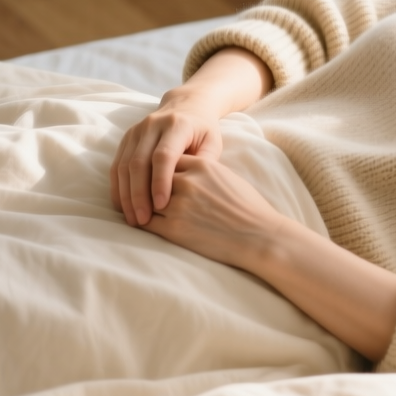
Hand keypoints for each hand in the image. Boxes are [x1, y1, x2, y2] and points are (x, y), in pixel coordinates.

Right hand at [111, 101, 225, 226]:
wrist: (187, 106)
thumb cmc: (203, 131)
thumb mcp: (212, 143)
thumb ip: (205, 163)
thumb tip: (192, 191)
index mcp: (177, 125)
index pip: (164, 155)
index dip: (160, 181)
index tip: (162, 206)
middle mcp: (152, 126)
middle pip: (138, 162)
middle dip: (139, 194)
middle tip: (143, 220)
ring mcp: (135, 132)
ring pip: (124, 166)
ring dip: (126, 195)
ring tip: (133, 219)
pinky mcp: (125, 139)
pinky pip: (116, 166)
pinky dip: (118, 188)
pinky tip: (123, 206)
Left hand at [143, 155, 287, 271]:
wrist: (259, 235)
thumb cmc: (248, 207)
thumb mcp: (227, 177)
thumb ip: (202, 171)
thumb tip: (183, 171)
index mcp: (203, 165)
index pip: (168, 159)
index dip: (160, 168)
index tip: (155, 174)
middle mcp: (187, 181)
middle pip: (152, 176)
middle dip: (145, 184)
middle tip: (137, 190)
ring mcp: (178, 205)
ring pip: (144, 199)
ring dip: (140, 205)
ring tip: (136, 208)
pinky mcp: (173, 229)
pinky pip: (146, 222)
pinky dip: (141, 222)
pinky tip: (142, 222)